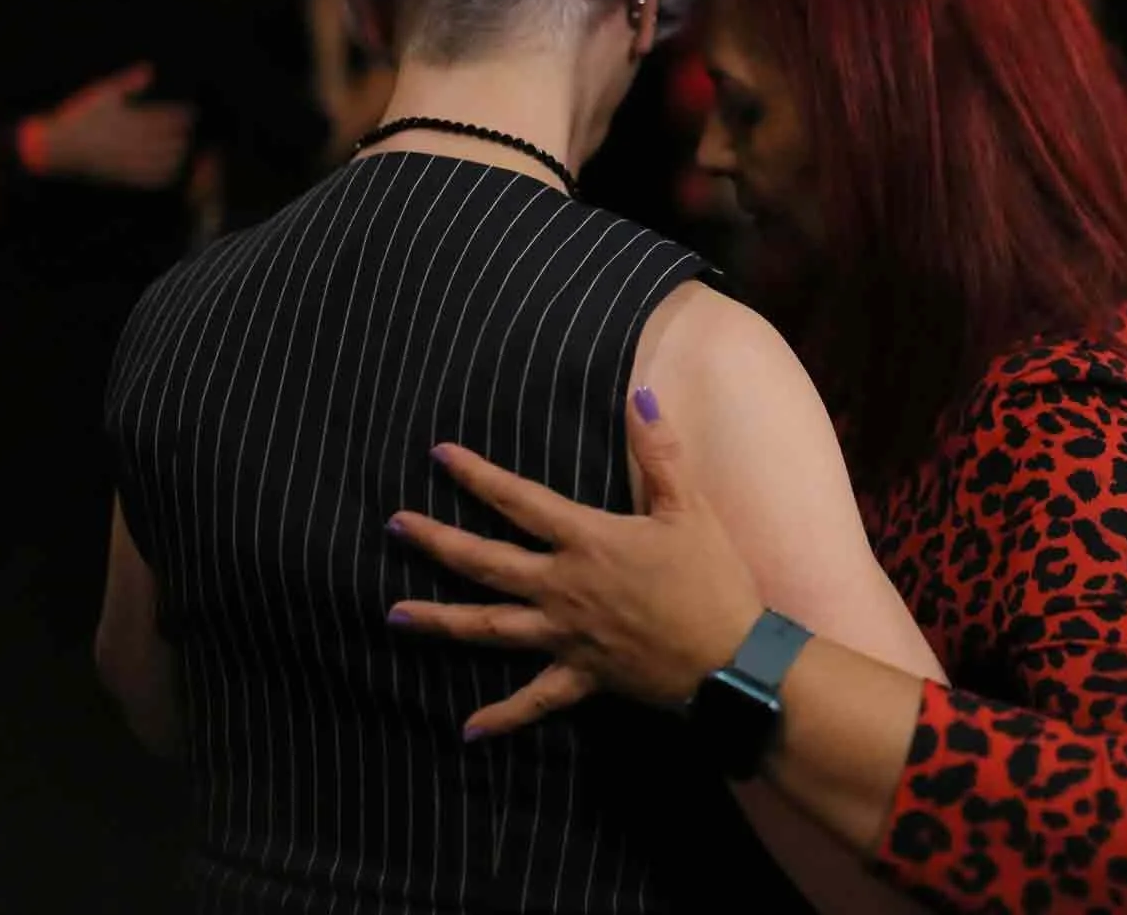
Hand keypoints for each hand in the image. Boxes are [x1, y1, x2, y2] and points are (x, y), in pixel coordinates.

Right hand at [20, 64, 194, 188]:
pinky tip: (169, 165)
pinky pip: (155, 178)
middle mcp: (138, 141)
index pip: (173, 117)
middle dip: (184, 133)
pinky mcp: (127, 176)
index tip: (190, 112)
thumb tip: (150, 69)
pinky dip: (167, 171)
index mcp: (135, 120)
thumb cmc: (81, 116)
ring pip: (169, 159)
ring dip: (178, 151)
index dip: (185, 114)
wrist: (58, 145)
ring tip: (180, 145)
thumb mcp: (103, 93)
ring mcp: (134, 160)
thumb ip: (129, 81)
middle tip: (186, 128)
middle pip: (176, 139)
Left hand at [386, 388, 764, 736]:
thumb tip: (637, 396)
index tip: (439, 456)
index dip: (478, 477)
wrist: (731, 657)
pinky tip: (469, 729)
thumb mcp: (690, 507)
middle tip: (395, 527)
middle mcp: (563, 588)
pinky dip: (502, 716)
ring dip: (441, 621)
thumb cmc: (713, 578)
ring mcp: (566, 636)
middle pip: (486, 563)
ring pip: (490, 627)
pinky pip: (535, 699)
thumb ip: (660, 451)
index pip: (520, 502)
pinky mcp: (582, 676)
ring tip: (395, 615)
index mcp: (588, 542)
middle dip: (437, 543)